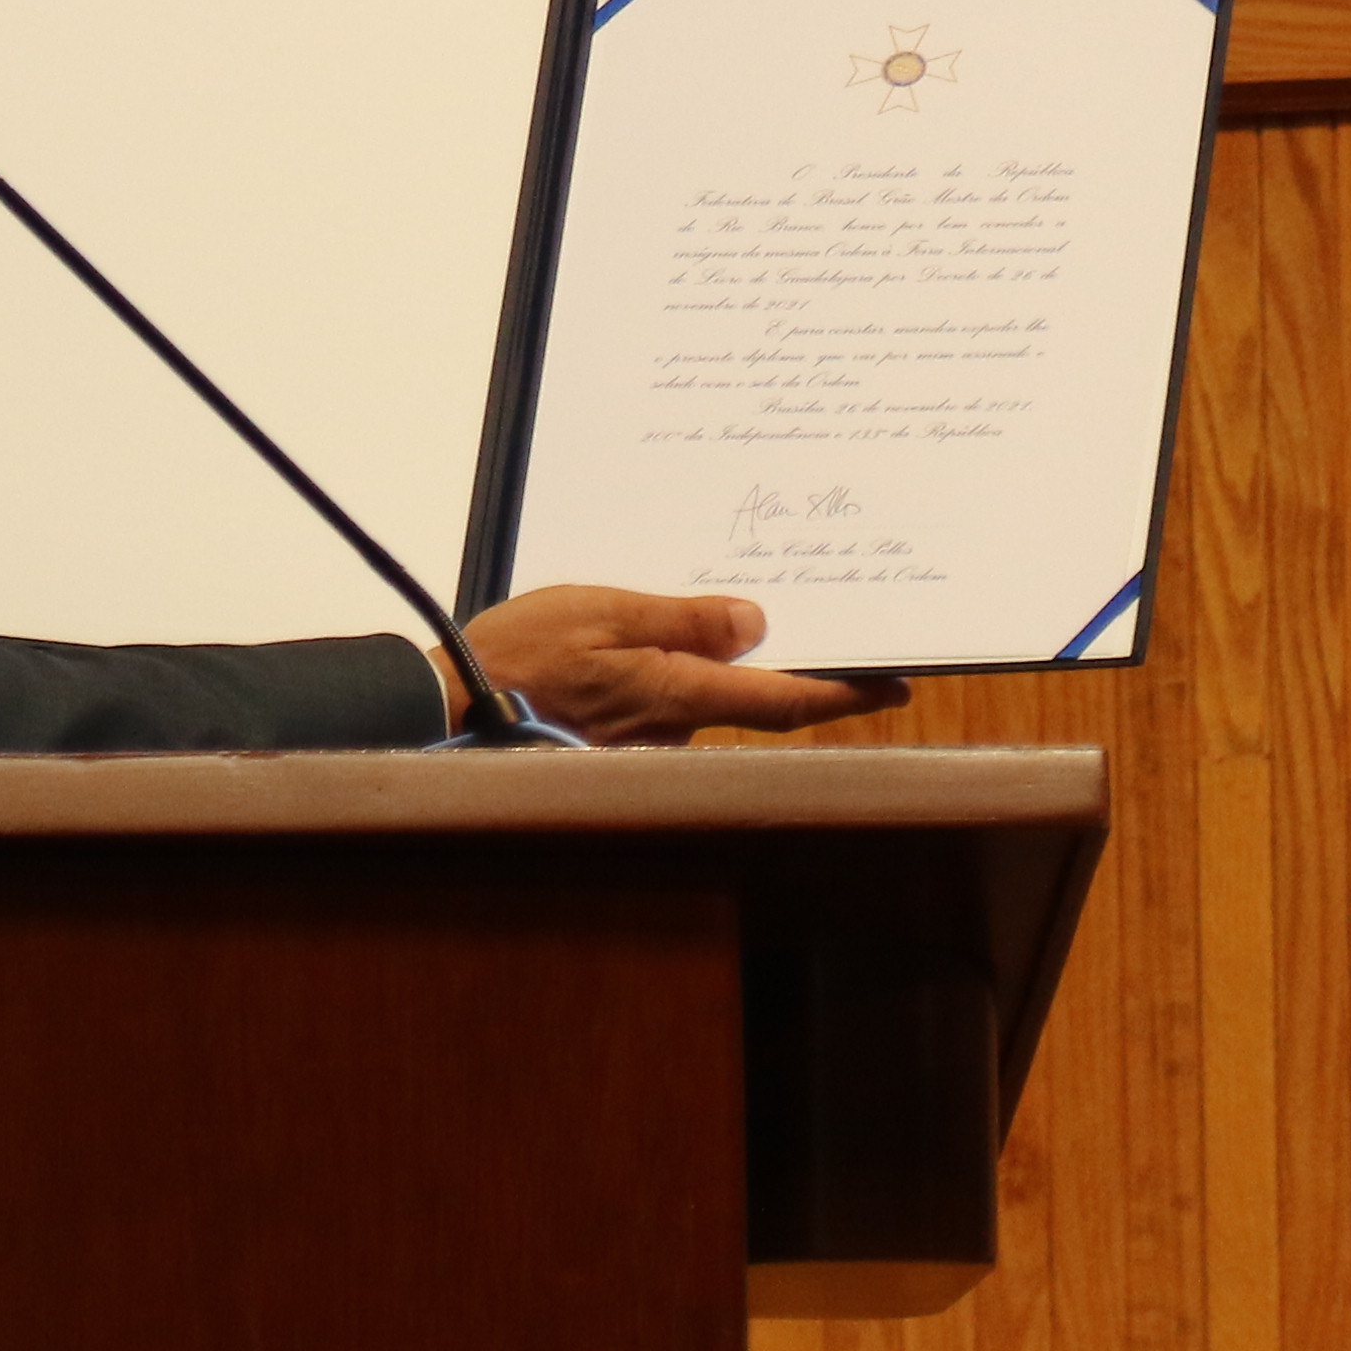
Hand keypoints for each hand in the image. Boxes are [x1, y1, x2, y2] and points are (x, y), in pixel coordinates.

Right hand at [458, 585, 897, 746]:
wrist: (450, 711)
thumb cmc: (518, 660)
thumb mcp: (601, 613)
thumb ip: (682, 619)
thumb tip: (757, 623)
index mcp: (681, 693)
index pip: (786, 700)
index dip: (848, 692)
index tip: (900, 684)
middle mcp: (676, 727)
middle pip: (753, 699)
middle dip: (789, 666)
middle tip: (827, 625)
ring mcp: (648, 740)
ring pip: (708, 698)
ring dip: (726, 666)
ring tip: (734, 611)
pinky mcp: (619, 738)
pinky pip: (671, 701)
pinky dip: (682, 671)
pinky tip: (661, 638)